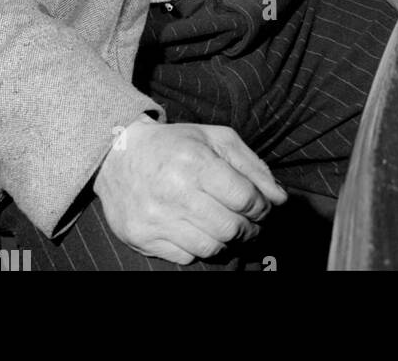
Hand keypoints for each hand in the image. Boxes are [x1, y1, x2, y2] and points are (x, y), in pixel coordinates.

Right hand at [93, 119, 286, 264]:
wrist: (118, 156)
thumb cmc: (175, 145)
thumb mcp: (217, 139)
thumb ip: (252, 166)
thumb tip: (280, 198)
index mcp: (196, 162)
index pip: (245, 198)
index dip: (262, 206)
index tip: (262, 206)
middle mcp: (175, 192)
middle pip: (231, 227)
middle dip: (249, 228)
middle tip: (249, 222)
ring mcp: (156, 218)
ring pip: (210, 248)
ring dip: (227, 241)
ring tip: (227, 227)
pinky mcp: (142, 238)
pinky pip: (185, 257)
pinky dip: (199, 248)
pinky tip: (199, 230)